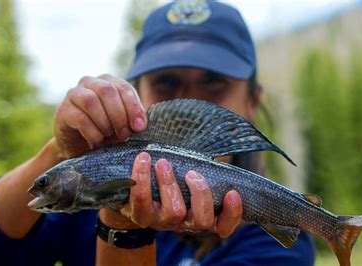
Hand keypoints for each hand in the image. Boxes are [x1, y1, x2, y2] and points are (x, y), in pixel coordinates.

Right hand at [54, 74, 146, 157]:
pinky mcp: (63, 111)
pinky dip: (93, 132)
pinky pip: (80, 118)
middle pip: (107, 90)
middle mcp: (89, 82)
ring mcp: (73, 94)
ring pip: (91, 100)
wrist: (81, 148)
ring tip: (109, 135)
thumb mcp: (124, 124)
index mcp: (108, 81)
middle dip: (119, 114)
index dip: (133, 107)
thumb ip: (133, 120)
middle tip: (124, 133)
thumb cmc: (106, 132)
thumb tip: (141, 123)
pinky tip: (98, 140)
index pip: (124, 87)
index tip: (139, 127)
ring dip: (105, 121)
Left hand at [115, 152, 242, 237]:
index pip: (223, 226)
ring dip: (170, 183)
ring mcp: (162, 222)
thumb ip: (201, 164)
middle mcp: (183, 223)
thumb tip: (220, 135)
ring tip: (162, 162)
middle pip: (203, 221)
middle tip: (192, 173)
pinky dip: (142, 177)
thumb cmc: (165, 178)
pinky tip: (143, 159)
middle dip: (201, 193)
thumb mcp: (185, 174)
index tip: (232, 192)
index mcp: (199, 214)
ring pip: (175, 212)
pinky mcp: (140, 215)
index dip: (232, 214)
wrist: (128, 192)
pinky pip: (142, 200)